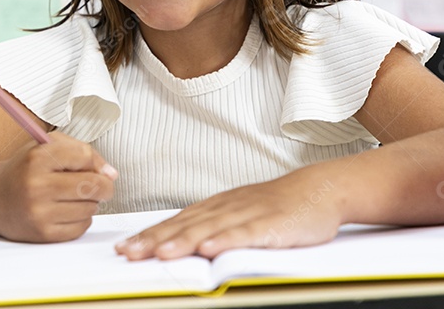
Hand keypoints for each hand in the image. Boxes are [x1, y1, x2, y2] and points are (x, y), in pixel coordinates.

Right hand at [0, 132, 116, 242]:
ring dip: (90, 203)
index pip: (84, 156)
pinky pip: (81, 227)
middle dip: (104, 186)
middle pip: (93, 185)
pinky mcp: (42, 233)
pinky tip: (67, 211)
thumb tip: (111, 175)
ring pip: (90, 207)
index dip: (95, 162)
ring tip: (74, 197)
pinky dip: (82, 219)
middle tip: (100, 186)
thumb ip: (83, 152)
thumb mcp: (48, 148)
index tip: (93, 168)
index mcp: (38, 158)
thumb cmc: (26, 169)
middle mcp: (37, 185)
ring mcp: (39, 212)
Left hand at [115, 165, 340, 259]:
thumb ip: (212, 226)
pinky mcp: (270, 224)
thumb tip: (179, 242)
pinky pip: (246, 233)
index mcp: (217, 206)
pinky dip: (227, 240)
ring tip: (160, 252)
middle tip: (129, 253)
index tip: (124, 247)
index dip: (149, 235)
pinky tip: (210, 249)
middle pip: (185, 225)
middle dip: (154, 240)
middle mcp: (226, 207)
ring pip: (210, 228)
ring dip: (183, 240)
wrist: (318, 190)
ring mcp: (248, 214)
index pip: (176, 222)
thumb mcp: (239, 213)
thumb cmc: (278, 205)